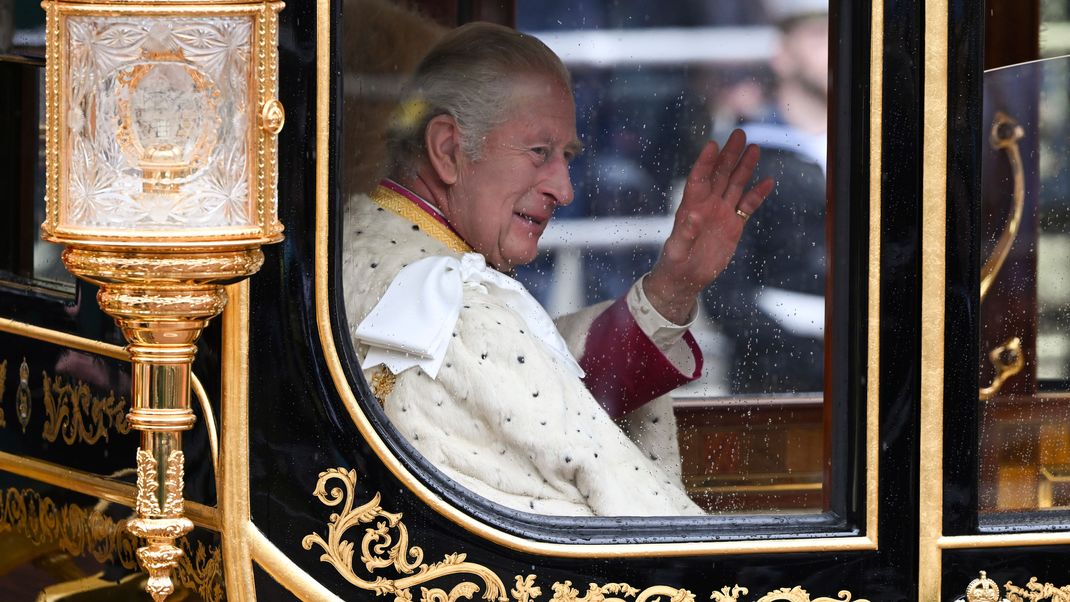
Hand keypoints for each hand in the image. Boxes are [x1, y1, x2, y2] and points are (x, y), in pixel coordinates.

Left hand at [644, 129, 773, 323]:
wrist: (687, 278)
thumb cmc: (675, 264)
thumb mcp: (677, 251)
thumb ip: (684, 233)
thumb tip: (693, 216)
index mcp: (690, 207)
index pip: (698, 179)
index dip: (705, 162)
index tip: (712, 145)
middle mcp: (707, 205)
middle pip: (719, 175)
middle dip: (729, 155)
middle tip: (739, 134)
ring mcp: (721, 213)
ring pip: (735, 185)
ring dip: (744, 167)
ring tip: (755, 148)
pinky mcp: (733, 224)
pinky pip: (747, 205)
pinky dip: (757, 194)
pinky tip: (768, 181)